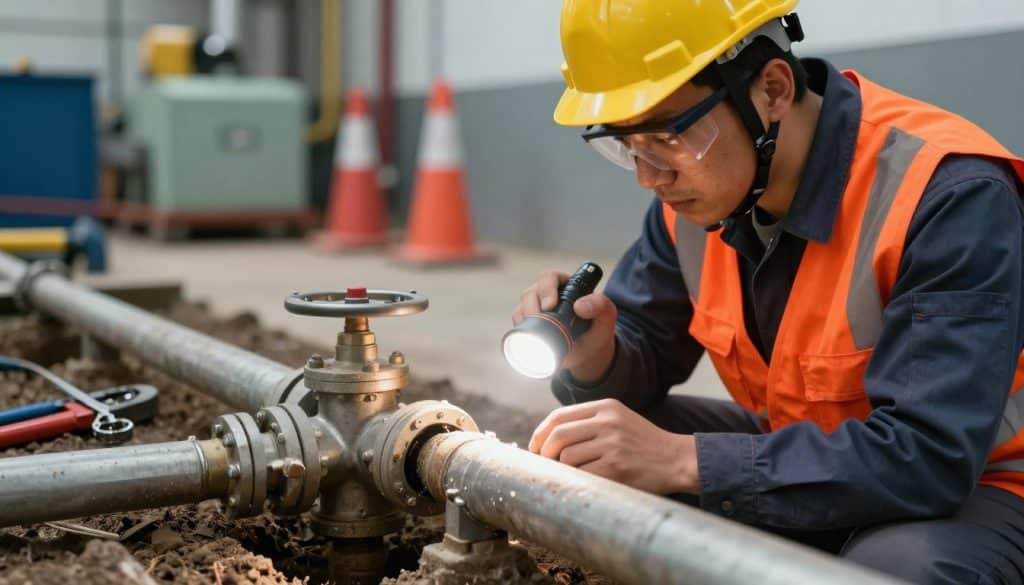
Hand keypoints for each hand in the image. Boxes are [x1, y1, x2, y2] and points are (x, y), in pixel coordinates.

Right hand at [511, 270, 616, 382]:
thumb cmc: (598, 329)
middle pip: (530, 293)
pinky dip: (520, 330)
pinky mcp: (529, 325)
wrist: (589, 353)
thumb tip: (579, 306)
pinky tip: (529, 339)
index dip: (546, 288)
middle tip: (541, 321)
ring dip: (525, 319)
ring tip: (538, 334)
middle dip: (532, 307)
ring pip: (521, 308)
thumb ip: (601, 305)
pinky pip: (517, 324)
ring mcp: (536, 310)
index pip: (549, 277)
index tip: (550, 305)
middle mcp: (546, 295)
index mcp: (565, 285)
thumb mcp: (607, 316)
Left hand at [528, 398, 699, 494]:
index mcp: (606, 406)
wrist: (678, 460)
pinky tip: (585, 482)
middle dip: (544, 452)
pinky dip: (577, 481)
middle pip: (558, 435)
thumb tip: (548, 438)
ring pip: (567, 457)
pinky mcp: (616, 467)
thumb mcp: (619, 420)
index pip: (559, 416)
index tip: (534, 447)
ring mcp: (612, 444)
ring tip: (572, 474)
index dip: (540, 433)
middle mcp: (608, 421)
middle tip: (546, 465)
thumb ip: (589, 422)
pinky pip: (582, 475)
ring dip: (562, 469)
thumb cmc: (643, 444)